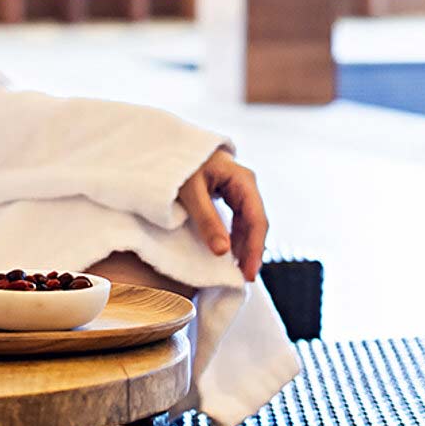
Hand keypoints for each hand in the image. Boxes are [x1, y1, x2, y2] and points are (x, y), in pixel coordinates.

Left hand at [177, 147, 267, 281]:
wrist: (168, 146)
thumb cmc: (179, 165)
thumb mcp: (190, 193)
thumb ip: (206, 220)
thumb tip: (223, 252)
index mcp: (242, 179)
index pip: (256, 219)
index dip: (254, 248)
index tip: (248, 273)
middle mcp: (246, 184)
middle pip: (256, 223)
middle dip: (252, 251)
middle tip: (245, 278)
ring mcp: (239, 189)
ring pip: (249, 223)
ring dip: (245, 246)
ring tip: (239, 271)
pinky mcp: (230, 195)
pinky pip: (239, 220)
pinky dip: (236, 238)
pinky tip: (232, 254)